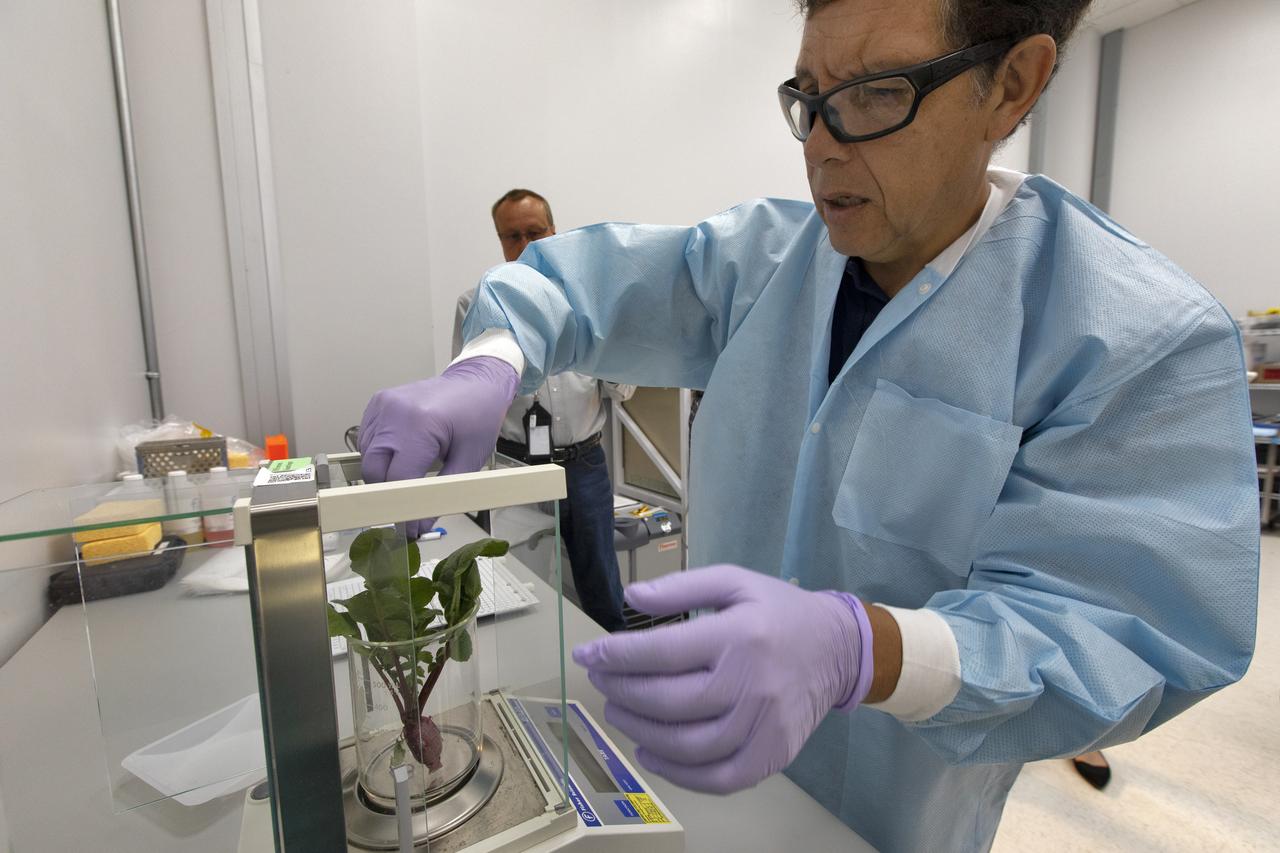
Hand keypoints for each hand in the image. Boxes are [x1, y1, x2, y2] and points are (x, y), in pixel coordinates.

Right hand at [358, 357, 518, 537]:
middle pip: (374, 470)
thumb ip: (443, 493)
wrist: (476, 381)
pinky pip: (367, 440)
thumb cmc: (478, 415)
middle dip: (388, 492)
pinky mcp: (377, 403)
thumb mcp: (470, 458)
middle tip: (408, 504)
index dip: (401, 508)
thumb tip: (420, 524)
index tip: (408, 528)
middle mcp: (395, 412)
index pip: (398, 479)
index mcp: (421, 424)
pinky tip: (403, 451)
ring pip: (367, 457)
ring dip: (384, 472)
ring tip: (413, 468)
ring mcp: (383, 405)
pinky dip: (380, 453)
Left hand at [572, 565, 872, 794]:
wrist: (840, 648)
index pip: (663, 652)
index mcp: (739, 634)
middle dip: (622, 692)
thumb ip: (682, 587)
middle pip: (670, 701)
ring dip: (640, 732)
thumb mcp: (734, 581)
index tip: (588, 655)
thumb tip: (630, 597)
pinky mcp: (774, 754)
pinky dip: (677, 773)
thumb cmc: (778, 612)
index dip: (617, 656)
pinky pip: (718, 777)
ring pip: (688, 744)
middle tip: (602, 682)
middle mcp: (752, 683)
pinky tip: (650, 752)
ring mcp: (765, 724)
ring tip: (618, 713)